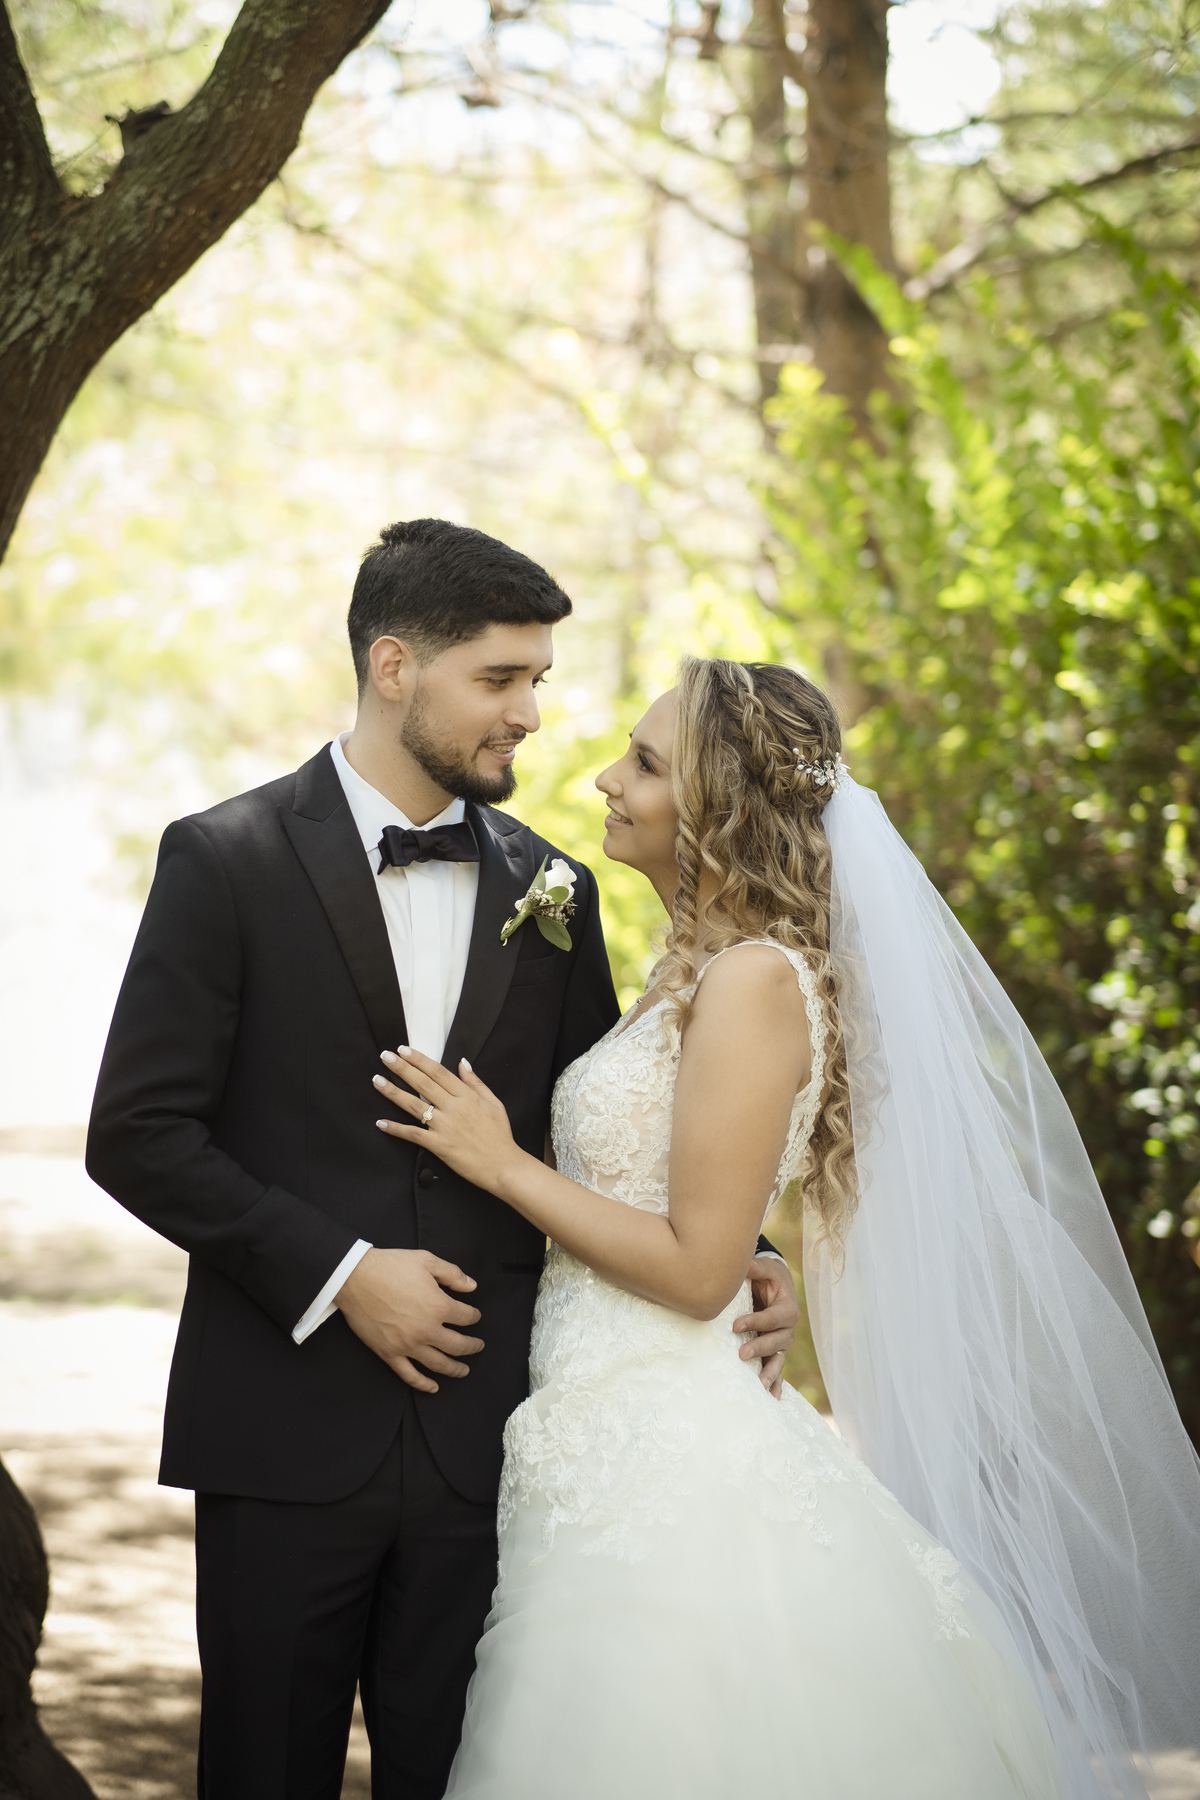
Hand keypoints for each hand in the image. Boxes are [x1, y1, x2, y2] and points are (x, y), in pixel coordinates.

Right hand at [336, 1247, 483, 1394]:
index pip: (466, 1317)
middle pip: (458, 1345)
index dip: (474, 1316)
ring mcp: (408, 1345)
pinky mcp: (389, 1353)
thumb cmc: (391, 1266)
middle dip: (472, 1346)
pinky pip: (409, 1375)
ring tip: (464, 1370)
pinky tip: (434, 1388)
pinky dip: (423, 1385)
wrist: (355, 1278)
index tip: (474, 1315)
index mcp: (438, 1306)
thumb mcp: (427, 1261)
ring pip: (439, 1364)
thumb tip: (472, 1286)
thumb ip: (453, 1274)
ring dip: (455, 1369)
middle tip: (478, 1346)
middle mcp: (427, 1330)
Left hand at [372, 1047, 523, 1196]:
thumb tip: (462, 1063)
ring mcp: (444, 1126)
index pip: (438, 1072)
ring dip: (393, 1092)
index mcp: (467, 1096)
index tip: (404, 1050)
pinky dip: (396, 1129)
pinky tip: (381, 1123)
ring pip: (414, 1105)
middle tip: (385, 1056)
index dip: (419, 1059)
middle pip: (422, 1083)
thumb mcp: (494, 1103)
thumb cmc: (499, 1135)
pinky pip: (413, 1134)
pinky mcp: (439, 1145)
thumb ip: (476, 1082)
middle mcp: (453, 1108)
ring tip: (377, 1081)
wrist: (503, 1165)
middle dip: (402, 1068)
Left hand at [734, 1254, 800, 1399]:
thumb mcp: (765, 1268)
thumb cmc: (768, 1276)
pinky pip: (777, 1369)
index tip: (735, 1325)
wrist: (776, 1286)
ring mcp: (782, 1342)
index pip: (772, 1318)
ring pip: (778, 1359)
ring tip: (760, 1385)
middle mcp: (788, 1329)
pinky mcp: (775, 1351)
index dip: (756, 1321)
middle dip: (760, 1348)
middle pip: (776, 1342)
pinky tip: (772, 1398)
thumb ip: (756, 1267)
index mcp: (787, 1308)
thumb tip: (745, 1264)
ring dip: (770, 1373)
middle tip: (741, 1354)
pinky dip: (776, 1384)